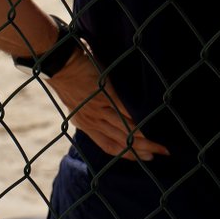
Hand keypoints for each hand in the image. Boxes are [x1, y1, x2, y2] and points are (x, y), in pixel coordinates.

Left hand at [46, 46, 169, 161]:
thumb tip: (108, 106)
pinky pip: (123, 110)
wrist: (57, 61)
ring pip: (125, 130)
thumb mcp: (77, 100)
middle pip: (121, 142)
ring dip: (144, 139)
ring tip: (161, 144)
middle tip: (162, 153)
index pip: (110, 146)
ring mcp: (98, 108)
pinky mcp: (104, 93)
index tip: (146, 157)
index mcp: (85, 124)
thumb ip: (91, 107)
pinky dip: (137, 118)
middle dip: (143, 150)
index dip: (129, 154)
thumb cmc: (66, 75)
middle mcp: (92, 121)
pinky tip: (150, 122)